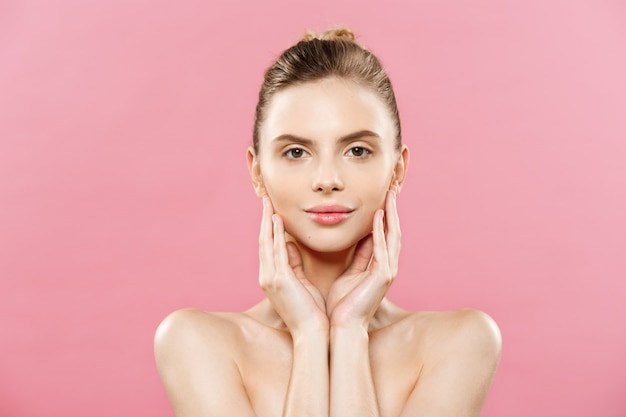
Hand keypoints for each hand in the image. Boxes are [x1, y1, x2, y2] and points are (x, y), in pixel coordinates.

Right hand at [258, 197, 327, 334]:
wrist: (313, 333)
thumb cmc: (311, 311)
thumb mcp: (301, 282)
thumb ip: (294, 263)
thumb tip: (290, 244)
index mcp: (272, 278)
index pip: (268, 247)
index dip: (268, 227)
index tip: (271, 210)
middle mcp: (266, 276)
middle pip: (263, 241)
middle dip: (264, 220)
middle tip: (265, 200)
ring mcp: (270, 278)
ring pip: (266, 243)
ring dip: (267, 222)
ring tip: (268, 204)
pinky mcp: (279, 280)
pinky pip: (276, 251)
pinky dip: (276, 234)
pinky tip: (277, 220)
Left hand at [326, 187, 400, 328]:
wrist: (342, 327)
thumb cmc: (342, 304)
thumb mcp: (349, 273)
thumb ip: (357, 256)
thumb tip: (359, 237)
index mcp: (378, 266)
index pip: (385, 234)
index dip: (386, 214)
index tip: (383, 195)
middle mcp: (387, 266)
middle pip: (394, 231)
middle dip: (393, 210)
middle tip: (392, 188)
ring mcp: (388, 271)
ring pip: (393, 236)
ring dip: (392, 215)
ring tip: (390, 195)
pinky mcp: (383, 277)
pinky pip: (383, 249)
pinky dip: (380, 232)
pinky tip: (378, 216)